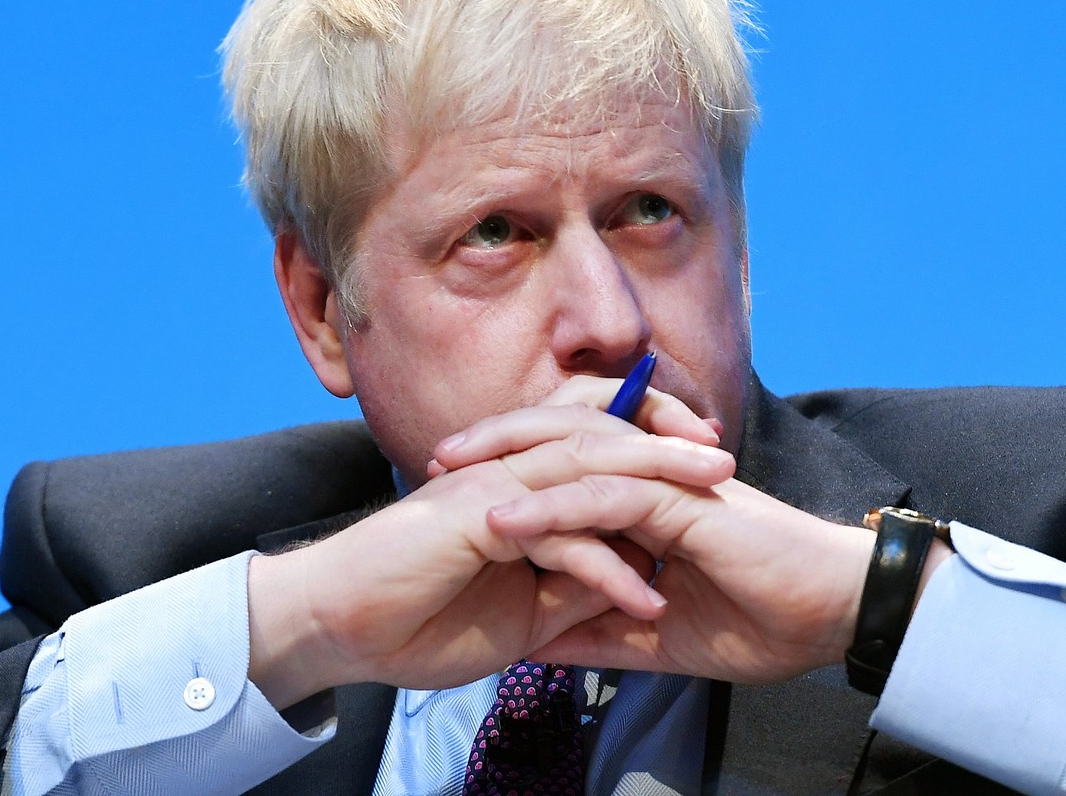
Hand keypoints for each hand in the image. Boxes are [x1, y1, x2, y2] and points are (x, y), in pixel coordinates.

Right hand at [247, 380, 731, 707]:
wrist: (339, 628)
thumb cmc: (419, 618)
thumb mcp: (520, 612)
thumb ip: (570, 585)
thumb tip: (623, 582)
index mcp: (521, 485)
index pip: (596, 446)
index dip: (650, 447)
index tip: (704, 470)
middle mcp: (511, 473)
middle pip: (603, 438)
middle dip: (670, 444)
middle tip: (726, 458)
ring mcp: (495, 489)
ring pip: (589, 467)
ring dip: (657, 480)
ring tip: (715, 496)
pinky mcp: (478, 521)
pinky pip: (561, 537)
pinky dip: (608, 569)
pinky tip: (647, 599)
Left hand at [436, 388, 877, 684]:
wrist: (836, 616)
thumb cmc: (765, 620)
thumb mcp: (659, 637)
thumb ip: (599, 630)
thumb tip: (536, 645)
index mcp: (648, 497)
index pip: (567, 464)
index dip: (511, 468)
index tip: (453, 488)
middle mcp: (654, 478)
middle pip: (560, 438)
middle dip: (495, 443)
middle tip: (434, 461)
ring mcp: (669, 485)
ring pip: (576, 455)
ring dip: (508, 464)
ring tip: (449, 477)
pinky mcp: (686, 504)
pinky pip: (608, 496)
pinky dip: (555, 507)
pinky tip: (507, 521)